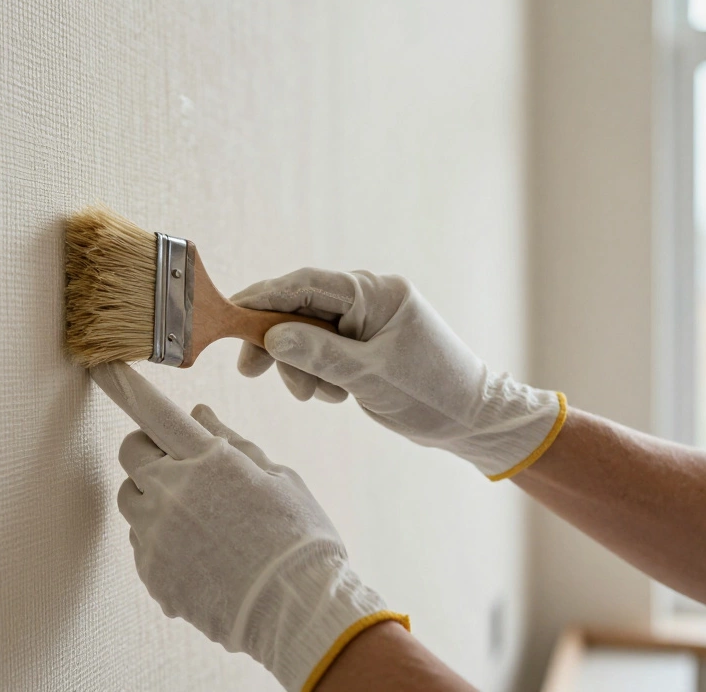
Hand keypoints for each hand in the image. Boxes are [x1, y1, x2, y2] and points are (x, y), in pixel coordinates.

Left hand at [90, 363, 407, 691]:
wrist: (299, 612)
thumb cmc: (300, 539)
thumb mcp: (278, 478)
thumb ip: (230, 443)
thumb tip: (197, 415)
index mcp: (207, 460)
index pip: (153, 410)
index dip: (124, 385)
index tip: (101, 365)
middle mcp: (172, 492)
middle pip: (130, 452)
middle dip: (149, 450)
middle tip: (181, 465)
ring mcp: (157, 536)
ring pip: (130, 498)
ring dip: (152, 496)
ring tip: (198, 518)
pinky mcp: (151, 573)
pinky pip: (141, 544)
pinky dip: (162, 542)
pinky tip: (203, 556)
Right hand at [232, 268, 565, 479]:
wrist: (476, 421)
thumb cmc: (432, 394)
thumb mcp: (370, 377)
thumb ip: (318, 354)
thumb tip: (272, 335)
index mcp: (377, 292)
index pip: (304, 284)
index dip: (262, 298)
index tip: (229, 315)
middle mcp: (371, 297)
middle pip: (301, 308)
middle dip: (279, 343)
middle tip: (253, 372)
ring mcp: (369, 320)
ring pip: (309, 333)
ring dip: (302, 365)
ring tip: (320, 396)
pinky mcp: (367, 342)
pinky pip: (326, 349)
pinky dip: (320, 372)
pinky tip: (335, 395)